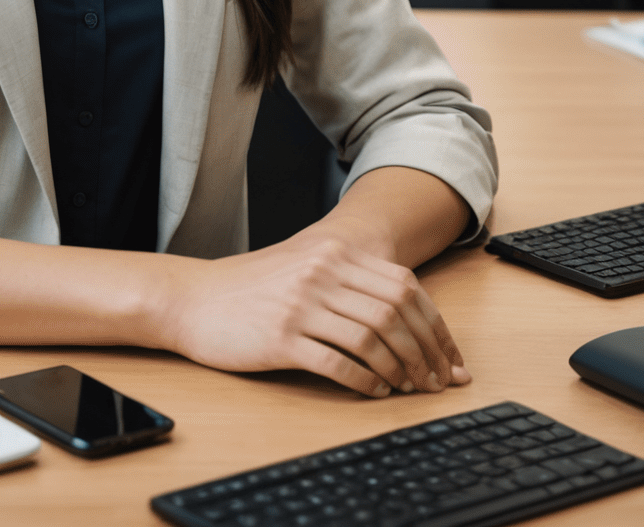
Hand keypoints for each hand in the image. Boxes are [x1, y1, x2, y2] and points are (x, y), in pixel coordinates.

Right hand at [158, 225, 470, 398]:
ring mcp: (300, 304)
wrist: (193, 298)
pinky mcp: (281, 337)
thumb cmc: (249, 288)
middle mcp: (319, 272)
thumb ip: (348, 279)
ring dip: (399, 370)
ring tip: (408, 388)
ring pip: (372, 339)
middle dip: (426, 353)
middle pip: (395, 314)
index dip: (436, 326)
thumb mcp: (302, 267)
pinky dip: (365, 382)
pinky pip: (338, 364)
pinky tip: (374, 391)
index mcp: (331, 252)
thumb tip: (403, 314)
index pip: (404, 287)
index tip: (450, 356)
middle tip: (437, 381)